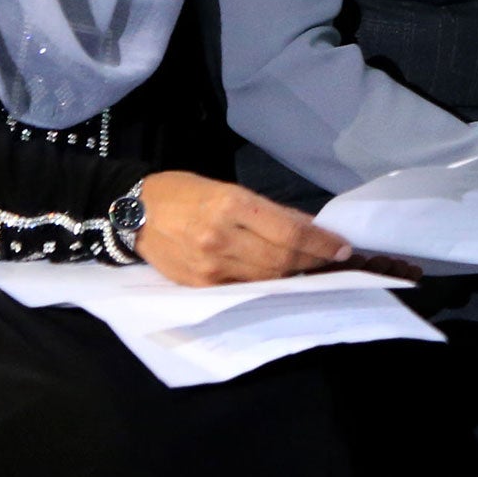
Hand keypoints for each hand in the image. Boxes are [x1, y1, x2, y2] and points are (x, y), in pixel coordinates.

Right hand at [137, 172, 352, 285]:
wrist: (134, 212)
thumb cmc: (186, 192)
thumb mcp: (230, 189)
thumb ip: (268, 211)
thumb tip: (309, 227)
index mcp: (231, 205)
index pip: (290, 231)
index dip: (321, 242)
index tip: (343, 247)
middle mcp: (221, 238)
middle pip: (282, 258)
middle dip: (314, 260)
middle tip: (332, 258)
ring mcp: (210, 266)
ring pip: (267, 277)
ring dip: (295, 273)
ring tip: (311, 266)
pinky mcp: (200, 285)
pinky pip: (245, 287)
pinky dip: (267, 282)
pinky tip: (280, 276)